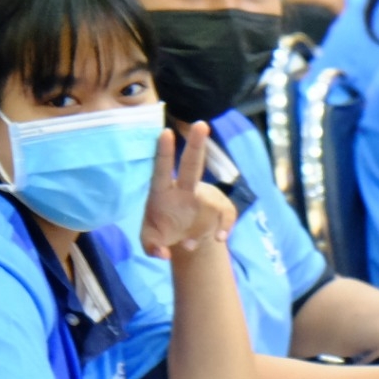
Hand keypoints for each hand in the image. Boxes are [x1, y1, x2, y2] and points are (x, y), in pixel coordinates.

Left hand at [140, 125, 233, 255]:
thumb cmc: (160, 232)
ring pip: (213, 199)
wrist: (183, 240)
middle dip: (197, 144)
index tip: (165, 132)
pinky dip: (225, 227)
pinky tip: (220, 239)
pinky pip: (227, 215)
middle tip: (201, 124)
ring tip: (189, 246)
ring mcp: (203, 197)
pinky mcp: (219, 210)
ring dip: (206, 222)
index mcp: (162, 192)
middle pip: (191, 164)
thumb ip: (151, 248)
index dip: (164, 152)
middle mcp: (184, 189)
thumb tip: (164, 254)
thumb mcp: (150, 242)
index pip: (161, 169)